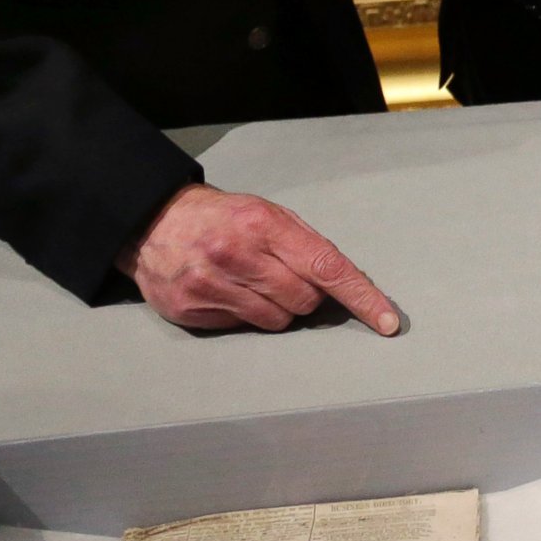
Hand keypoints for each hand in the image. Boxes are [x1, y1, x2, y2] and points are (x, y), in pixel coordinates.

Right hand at [121, 183, 401, 335]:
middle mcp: (237, 255)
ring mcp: (210, 285)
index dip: (361, 297)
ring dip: (276, 307)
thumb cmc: (223, 217)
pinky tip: (227, 291)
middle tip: (282, 275)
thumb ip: (304, 245)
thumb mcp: (267, 213)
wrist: (153, 222)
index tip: (387, 321)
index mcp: (264, 225)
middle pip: (304, 301)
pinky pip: (243, 327)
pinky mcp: (190, 309)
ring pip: (277, 320)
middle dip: (305, 294)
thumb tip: (344, 283)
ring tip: (252, 282)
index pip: (327, 267)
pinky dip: (245, 314)